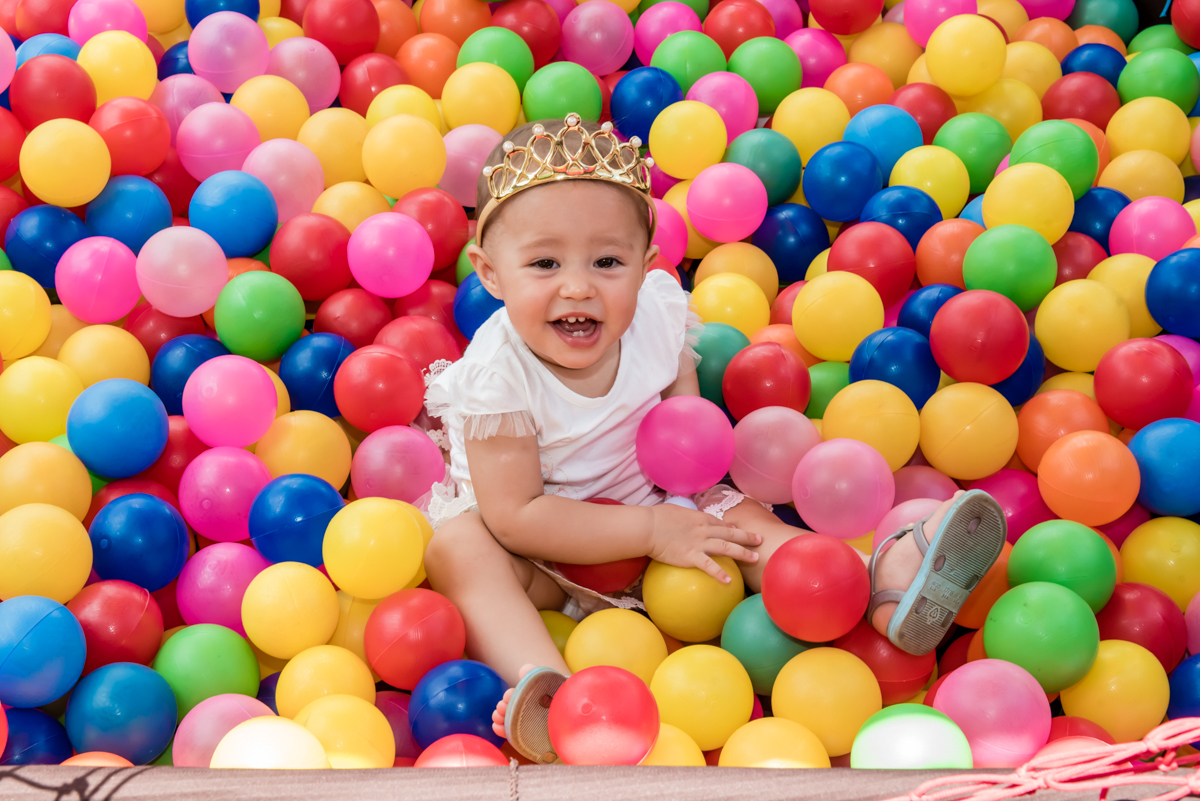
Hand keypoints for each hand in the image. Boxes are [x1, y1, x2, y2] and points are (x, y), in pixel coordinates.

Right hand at [647, 504, 761, 583]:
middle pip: (730, 533)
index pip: (720, 523)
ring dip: (742, 552)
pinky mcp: (691, 556)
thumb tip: (685, 517)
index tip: (738, 530)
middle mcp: (704, 529)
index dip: (731, 526)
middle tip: (760, 540)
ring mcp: (699, 543)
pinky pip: (709, 566)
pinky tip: (729, 581)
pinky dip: (719, 573)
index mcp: (700, 518)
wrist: (648, 527)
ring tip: (754, 559)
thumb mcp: (675, 510)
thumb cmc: (657, 517)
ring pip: (726, 547)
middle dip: (747, 536)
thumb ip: (685, 515)